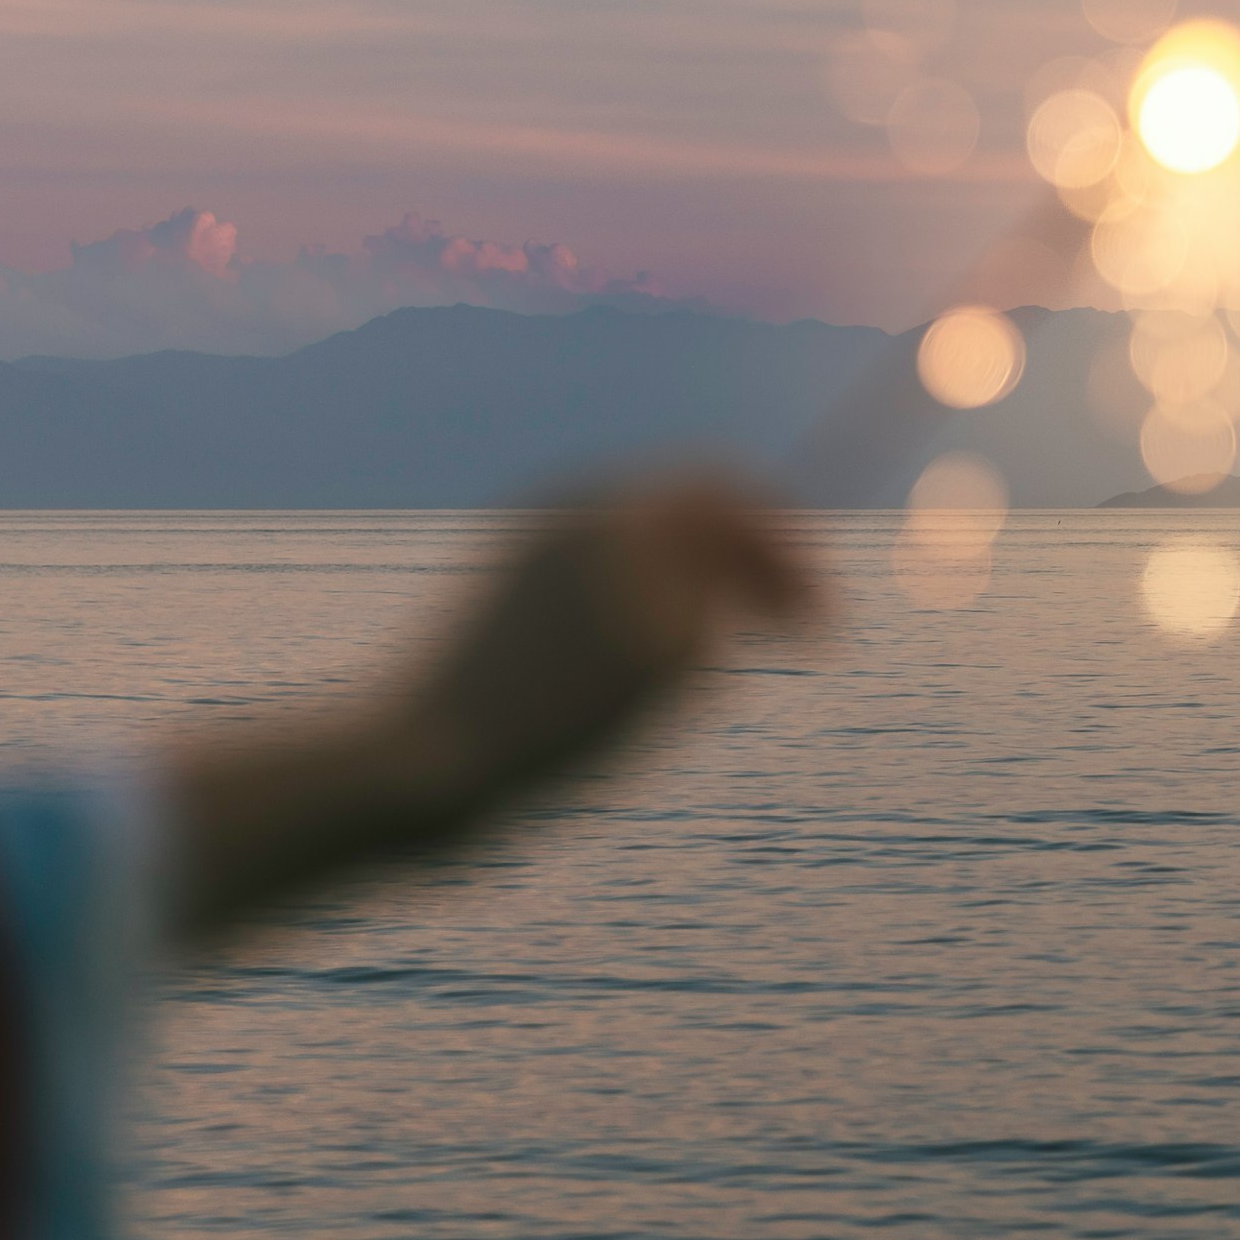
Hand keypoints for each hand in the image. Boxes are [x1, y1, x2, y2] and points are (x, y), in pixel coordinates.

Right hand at [169, 473, 819, 941]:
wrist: (415, 753)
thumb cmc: (461, 705)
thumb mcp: (525, 615)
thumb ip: (607, 584)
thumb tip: (708, 612)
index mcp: (565, 506)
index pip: (697, 486)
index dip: (758, 522)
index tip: (790, 563)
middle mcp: (607, 521)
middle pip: (742, 515)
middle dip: (793, 560)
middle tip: (825, 627)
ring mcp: (636, 575)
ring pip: (719, 611)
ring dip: (700, 657)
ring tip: (603, 713)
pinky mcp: (659, 639)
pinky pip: (703, 670)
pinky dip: (672, 701)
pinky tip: (596, 727)